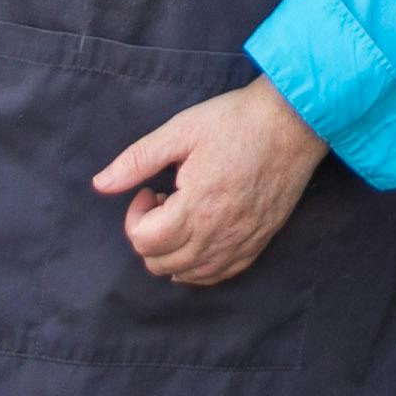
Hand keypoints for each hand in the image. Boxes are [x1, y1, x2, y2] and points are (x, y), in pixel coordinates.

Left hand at [92, 76, 329, 285]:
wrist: (295, 120)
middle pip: (162, 263)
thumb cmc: (237, 120)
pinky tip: (201, 238)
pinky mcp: (259, 241)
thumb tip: (100, 184)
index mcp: (195, 207)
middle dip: (150, 235)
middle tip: (164, 200)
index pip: (145, 242)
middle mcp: (218, 233)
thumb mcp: (181, 130)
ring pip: (189, 275)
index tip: (149, 189)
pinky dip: (200, 267)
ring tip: (184, 215)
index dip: (135, 216)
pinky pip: (220, 275)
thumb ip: (137, 160)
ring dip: (173, 252)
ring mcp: (241, 241)